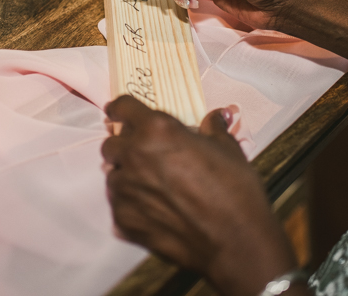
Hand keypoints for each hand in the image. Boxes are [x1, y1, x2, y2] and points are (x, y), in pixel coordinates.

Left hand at [101, 96, 298, 295]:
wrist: (235, 240)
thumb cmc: (235, 190)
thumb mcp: (228, 149)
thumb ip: (212, 128)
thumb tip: (214, 117)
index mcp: (157, 130)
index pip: (122, 106)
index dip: (121, 108)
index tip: (119, 112)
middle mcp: (134, 155)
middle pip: (112, 143)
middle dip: (125, 145)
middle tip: (145, 154)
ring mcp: (126, 189)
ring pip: (113, 174)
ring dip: (127, 175)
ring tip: (152, 185)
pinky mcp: (124, 219)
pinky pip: (119, 203)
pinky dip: (131, 202)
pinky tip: (154, 209)